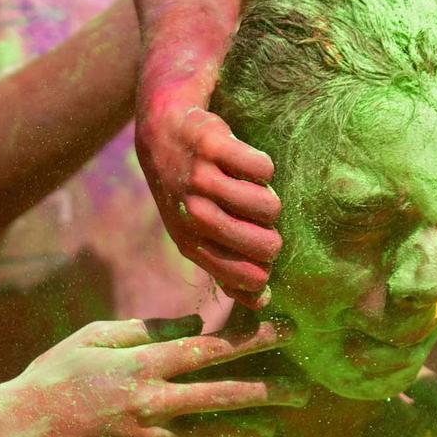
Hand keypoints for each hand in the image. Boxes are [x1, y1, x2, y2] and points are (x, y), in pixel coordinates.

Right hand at [0, 316, 309, 436]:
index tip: (287, 331)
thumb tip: (195, 322)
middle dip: (269, 388)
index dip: (254, 339)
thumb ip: (146, 328)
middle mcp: (152, 401)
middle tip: (303, 388)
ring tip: (274, 424)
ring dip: (248, 428)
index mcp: (143, 363)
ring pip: (212, 434)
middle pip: (224, 393)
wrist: (16, 430)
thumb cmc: (53, 375)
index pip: (212, 348)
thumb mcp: (94, 336)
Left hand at [136, 102, 281, 308]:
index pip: (249, 277)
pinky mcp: (212, 146)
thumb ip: (225, 269)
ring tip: (251, 188)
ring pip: (268, 206)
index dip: (266, 268)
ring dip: (268, 197)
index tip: (263, 253)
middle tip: (261, 220)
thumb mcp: (194, 235)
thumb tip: (260, 303)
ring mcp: (201, 179)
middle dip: (273, 234)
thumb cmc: (186, 192)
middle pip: (266, 245)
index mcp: (190, 243)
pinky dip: (262, 165)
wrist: (162, 134)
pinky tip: (244, 162)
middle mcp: (194, 214)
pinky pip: (263, 168)